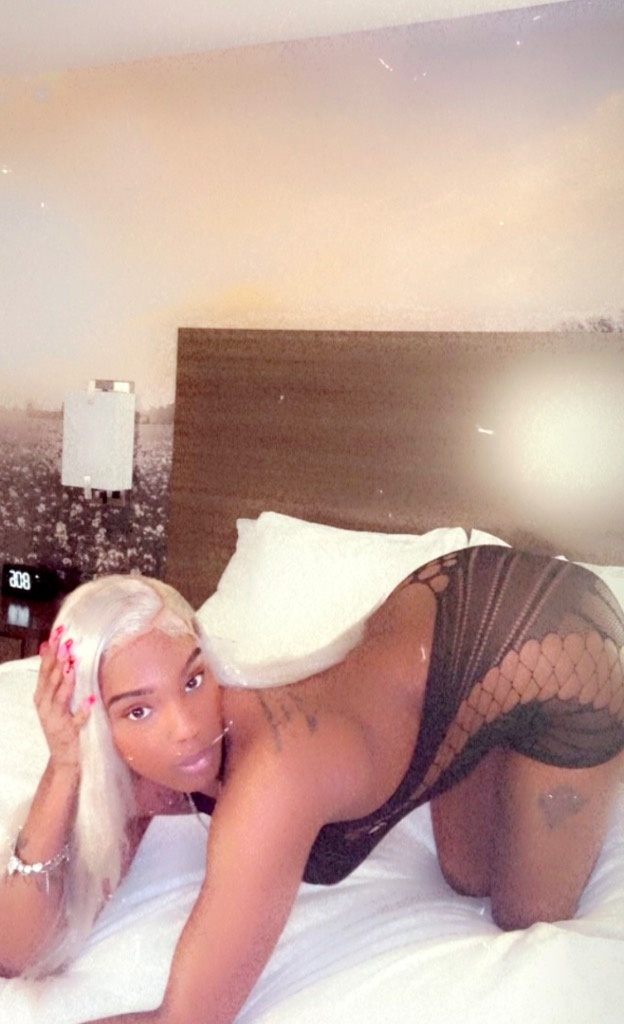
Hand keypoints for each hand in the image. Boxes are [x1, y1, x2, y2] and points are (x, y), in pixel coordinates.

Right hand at [35, 626, 93, 770]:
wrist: (62, 759)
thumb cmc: (61, 725)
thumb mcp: (54, 700)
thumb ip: (55, 678)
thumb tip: (55, 649)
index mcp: (42, 697)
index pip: (45, 670)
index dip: (50, 652)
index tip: (57, 635)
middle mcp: (45, 707)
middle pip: (50, 680)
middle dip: (58, 661)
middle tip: (65, 644)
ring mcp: (56, 720)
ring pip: (60, 697)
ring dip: (66, 681)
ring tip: (72, 665)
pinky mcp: (69, 733)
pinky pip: (76, 720)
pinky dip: (82, 710)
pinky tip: (91, 700)